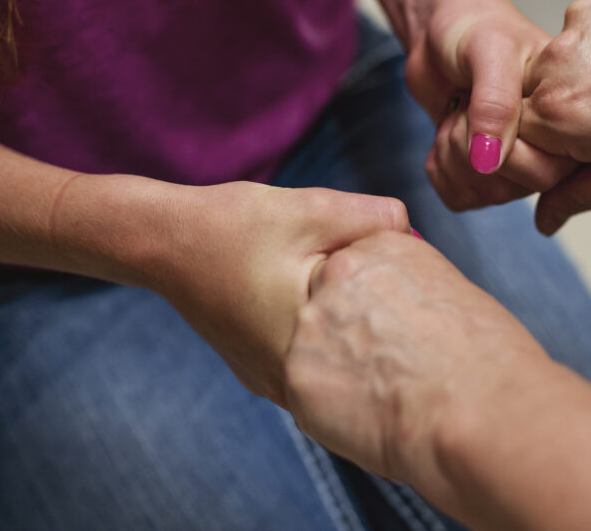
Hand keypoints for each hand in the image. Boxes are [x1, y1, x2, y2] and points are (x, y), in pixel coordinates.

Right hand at [147, 182, 410, 404]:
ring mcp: (268, 382)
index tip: (428, 293)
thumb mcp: (313, 208)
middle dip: (385, 331)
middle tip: (412, 298)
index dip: (412, 318)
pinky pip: (308, 364)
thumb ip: (374, 217)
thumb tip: (414, 228)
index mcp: (305, 351)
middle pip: (361, 366)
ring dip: (351, 338)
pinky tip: (332, 313)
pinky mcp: (257, 372)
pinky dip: (324, 342)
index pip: (384, 350)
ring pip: (333, 368)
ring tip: (374, 303)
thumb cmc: (234, 224)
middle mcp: (286, 382)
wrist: (162, 240)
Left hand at [284, 231, 551, 495]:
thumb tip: (397, 315)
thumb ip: (406, 292)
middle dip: (347, 337)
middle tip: (386, 369)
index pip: (355, 271)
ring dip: (338, 374)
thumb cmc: (486, 358)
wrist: (475, 408)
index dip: (373, 309)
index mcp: (379, 247)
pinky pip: (308, 394)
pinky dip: (332, 412)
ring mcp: (310, 325)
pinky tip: (371, 418)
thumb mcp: (452, 293)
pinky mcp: (296, 374)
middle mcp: (335, 275)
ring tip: (384, 396)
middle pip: (326, 306)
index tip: (394, 333)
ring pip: (312, 352)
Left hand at [405, 0, 577, 209]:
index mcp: (569, 118)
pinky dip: (439, 166)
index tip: (483, 103)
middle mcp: (550, 148)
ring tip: (461, 111)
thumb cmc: (476, 25)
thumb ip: (496, 101)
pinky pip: (458, 197)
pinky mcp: (483, 173)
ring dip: (451, 153)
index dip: (503, 146)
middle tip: (466, 106)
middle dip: (470, 148)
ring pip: (480, 195)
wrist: (441, 31)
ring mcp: (516, 165)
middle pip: (511, 190)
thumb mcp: (490, 49)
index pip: (546, 172)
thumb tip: (491, 159)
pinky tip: (449, 131)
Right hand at [522, 0, 590, 234]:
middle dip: (563, 109)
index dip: (551, 148)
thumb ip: (577, 197)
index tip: (587, 148)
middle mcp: (557, 59)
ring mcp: (579, 19)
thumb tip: (543, 219)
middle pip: (532, 94)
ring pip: (559, 57)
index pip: (519, 138)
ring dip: (585, 71)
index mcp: (557, 113)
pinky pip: (586, 23)